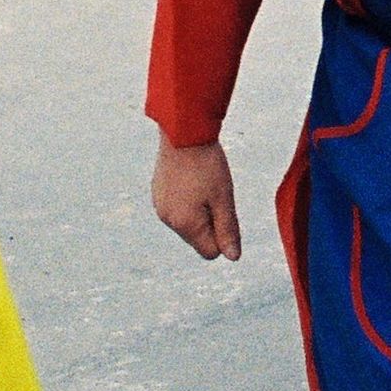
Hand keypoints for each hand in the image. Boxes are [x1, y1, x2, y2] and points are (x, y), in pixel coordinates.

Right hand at [152, 137, 239, 261]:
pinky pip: (177, 209)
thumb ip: (228, 230)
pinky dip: (187, 201)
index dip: (223, 236)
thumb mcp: (224, 198)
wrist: (183, 132)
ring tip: (202, 183)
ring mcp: (160, 206)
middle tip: (216, 194)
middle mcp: (168, 220)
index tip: (225, 209)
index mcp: (185, 224)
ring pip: (187, 223)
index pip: (209, 252)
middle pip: (198, 239)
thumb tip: (233, 257)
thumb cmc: (208, 165)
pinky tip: (191, 179)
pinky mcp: (157, 193)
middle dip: (210, 223)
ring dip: (199, 212)